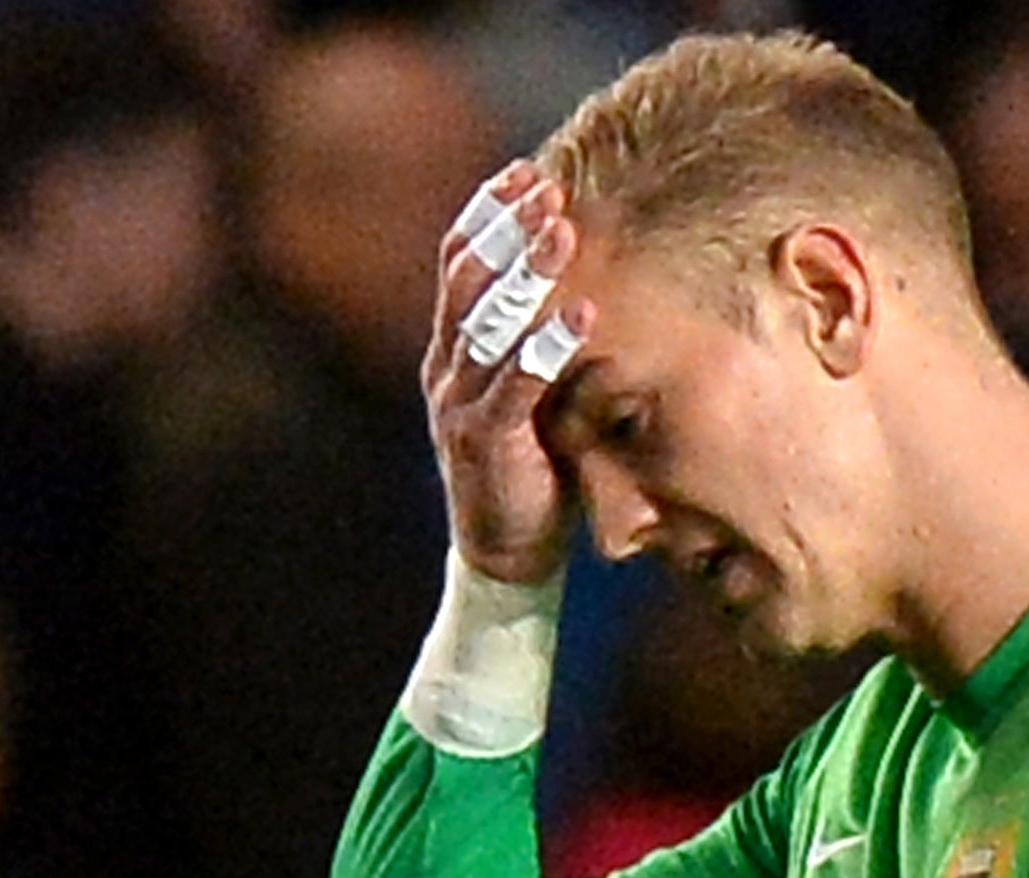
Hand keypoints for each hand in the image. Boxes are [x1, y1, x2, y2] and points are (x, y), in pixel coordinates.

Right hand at [421, 162, 590, 585]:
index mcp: (451, 352)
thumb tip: (578, 288)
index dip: (487, 215)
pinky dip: (548, 344)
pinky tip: (582, 312)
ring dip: (525, 271)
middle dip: (507, 228)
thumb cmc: (528, 471)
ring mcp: (460, 403)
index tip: (524, 172)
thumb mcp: (528, 398)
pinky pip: (516, 383)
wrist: (504, 554)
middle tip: (546, 188)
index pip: (459, 265)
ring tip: (562, 229)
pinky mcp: (486, 440)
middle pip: (468, 278)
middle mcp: (446, 369)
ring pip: (487, 321)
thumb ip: (535, 349)